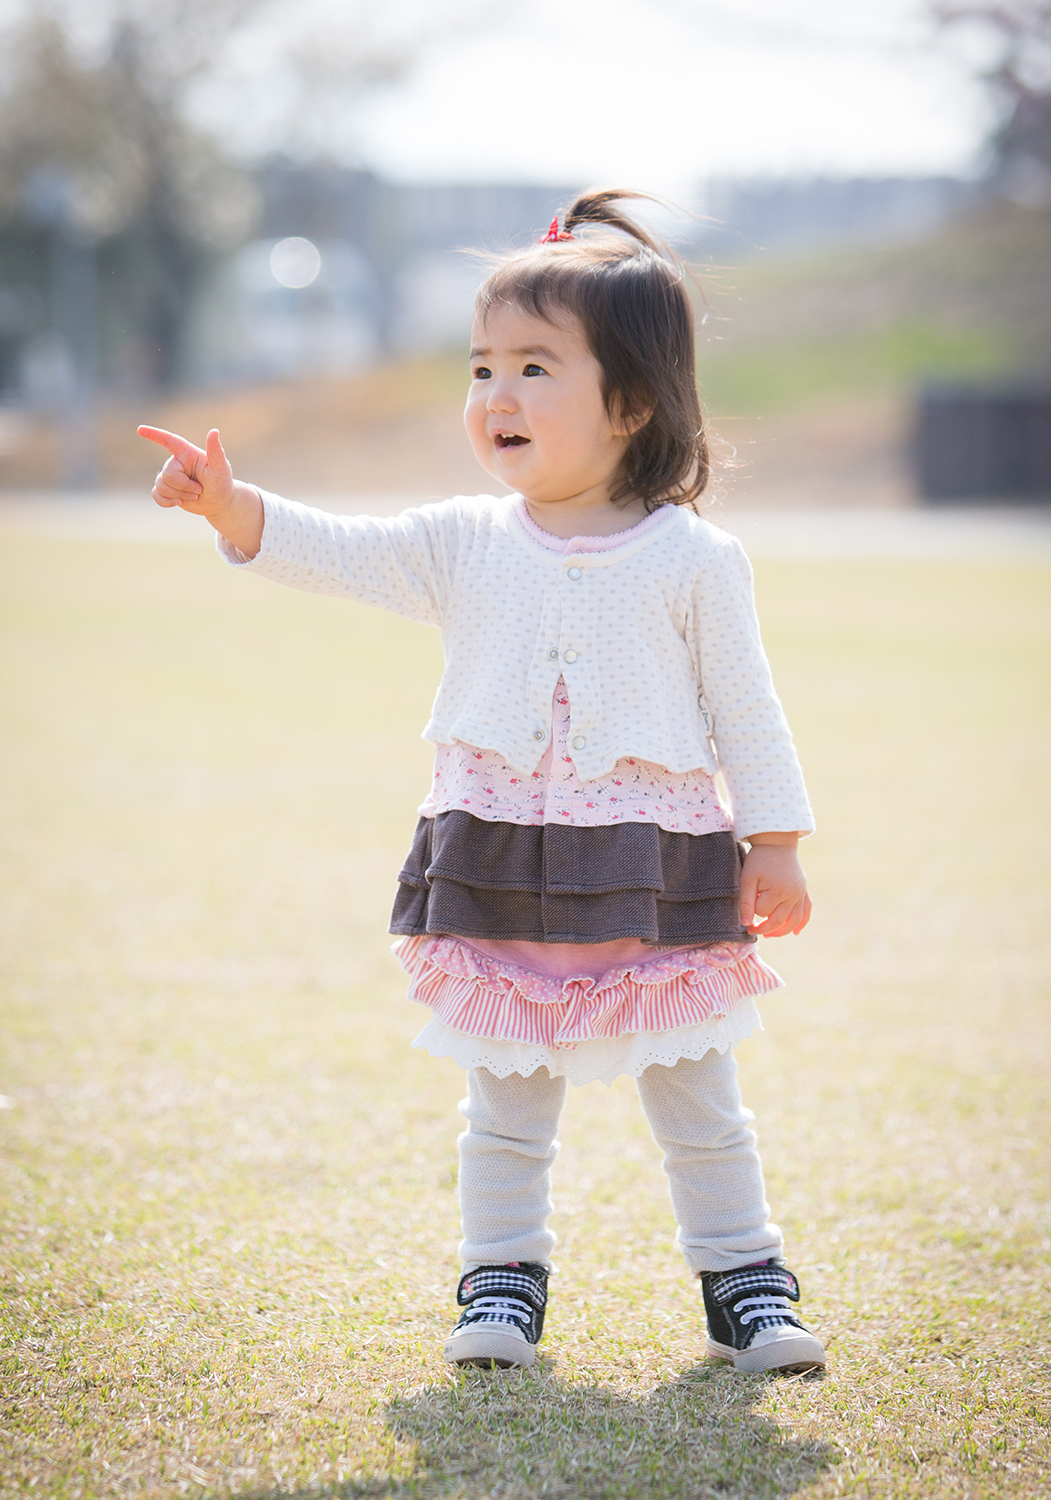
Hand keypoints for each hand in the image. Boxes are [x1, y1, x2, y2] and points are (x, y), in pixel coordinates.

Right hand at [137, 424, 263, 556]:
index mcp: (187, 453)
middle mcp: (176, 462)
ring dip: (180, 495)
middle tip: (200, 489)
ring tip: (195, 495)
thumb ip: (216, 451)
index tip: (140, 429)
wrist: (219, 503)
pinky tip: (178, 503)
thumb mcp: (221, 467)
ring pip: (161, 486)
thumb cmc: (222, 482)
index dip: (154, 435)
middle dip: (184, 486)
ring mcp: (170, 477)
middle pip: (167, 475)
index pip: (169, 440)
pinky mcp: (167, 490)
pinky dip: (166, 502)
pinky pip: (156, 495)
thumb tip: (214, 431)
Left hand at [739, 838, 810, 937]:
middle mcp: (793, 895)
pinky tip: (796, 933)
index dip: (753, 911)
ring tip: (769, 935)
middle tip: (752, 930)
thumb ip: (746, 901)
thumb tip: (745, 924)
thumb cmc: (759, 860)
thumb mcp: (747, 878)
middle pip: (780, 921)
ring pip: (795, 920)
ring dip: (783, 931)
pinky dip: (802, 923)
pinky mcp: (804, 891)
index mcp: (778, 891)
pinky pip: (807, 910)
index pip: (763, 912)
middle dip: (765, 929)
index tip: (746, 906)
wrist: (777, 843)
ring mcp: (800, 893)